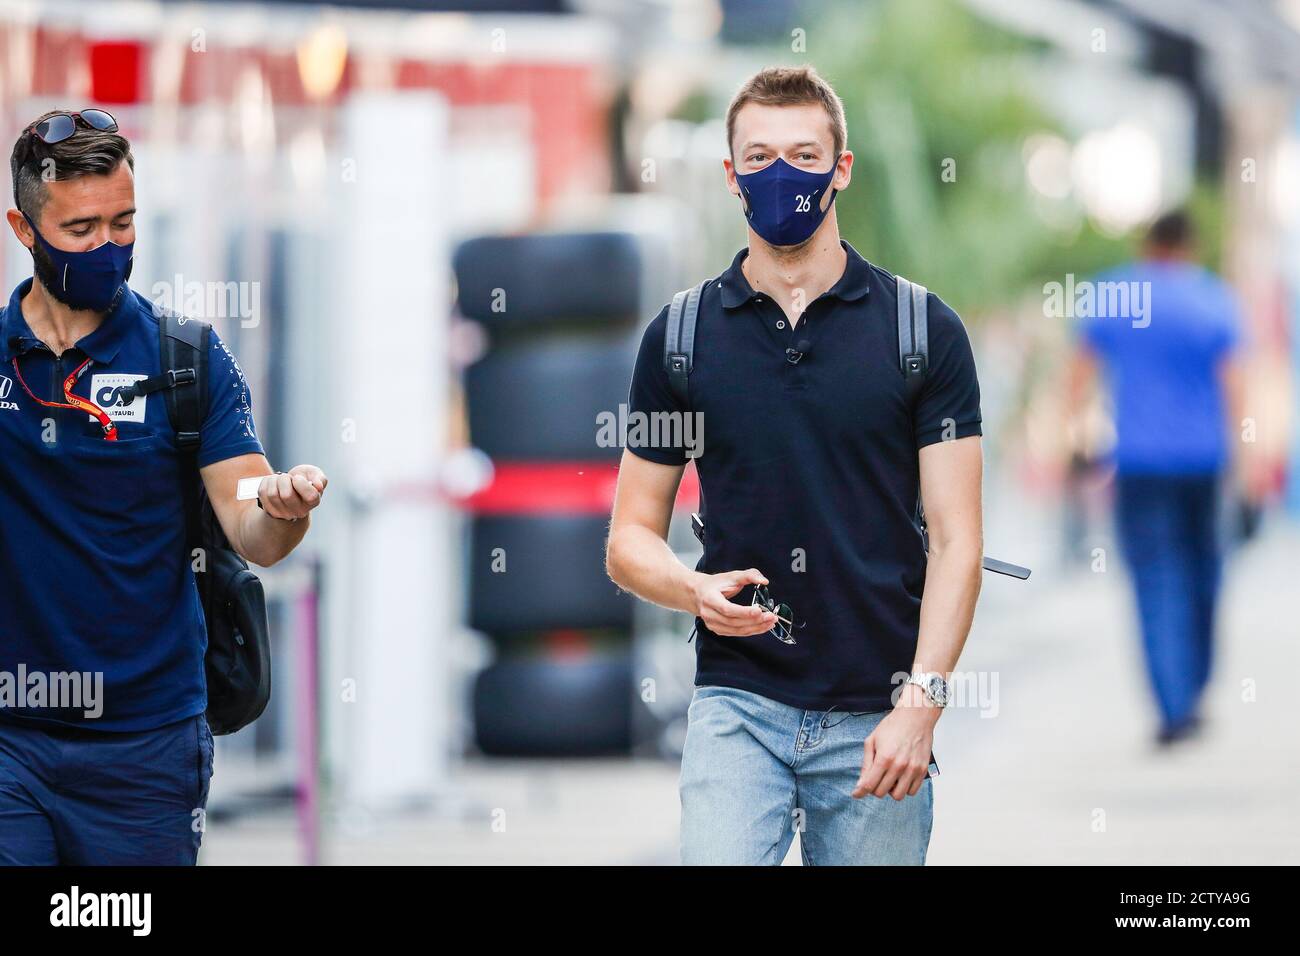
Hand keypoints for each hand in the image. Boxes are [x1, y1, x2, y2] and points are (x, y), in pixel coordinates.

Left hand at [258, 464, 327, 520]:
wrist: (290, 486)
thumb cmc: (304, 479)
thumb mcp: (315, 474)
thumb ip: (321, 478)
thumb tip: (318, 486)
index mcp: (313, 502)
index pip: (310, 496)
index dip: (302, 483)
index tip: (298, 478)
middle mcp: (299, 511)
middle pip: (286, 495)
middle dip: (284, 479)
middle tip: (287, 477)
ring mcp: (284, 513)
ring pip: (272, 494)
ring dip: (274, 480)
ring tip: (279, 479)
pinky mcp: (270, 510)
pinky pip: (262, 493)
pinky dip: (266, 482)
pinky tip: (272, 483)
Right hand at [689, 568, 775, 636]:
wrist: (699, 594)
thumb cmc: (715, 584)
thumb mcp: (731, 576)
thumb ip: (749, 575)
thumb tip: (764, 581)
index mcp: (709, 599)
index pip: (727, 609)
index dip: (744, 612)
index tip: (759, 610)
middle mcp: (709, 614)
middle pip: (734, 622)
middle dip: (755, 621)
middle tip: (771, 616)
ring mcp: (712, 624)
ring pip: (736, 630)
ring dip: (756, 628)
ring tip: (770, 622)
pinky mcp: (718, 630)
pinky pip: (736, 633)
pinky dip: (751, 631)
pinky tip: (762, 626)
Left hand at [852, 684, 938, 800]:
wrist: (915, 716)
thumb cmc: (893, 725)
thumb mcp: (872, 741)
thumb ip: (866, 763)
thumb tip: (861, 782)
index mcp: (884, 758)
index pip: (869, 784)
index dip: (859, 792)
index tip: (856, 794)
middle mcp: (899, 766)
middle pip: (881, 792)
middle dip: (874, 788)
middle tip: (874, 778)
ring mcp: (912, 769)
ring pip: (898, 796)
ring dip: (890, 790)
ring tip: (889, 779)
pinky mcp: (923, 770)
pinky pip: (912, 791)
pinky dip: (904, 788)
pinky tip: (900, 778)